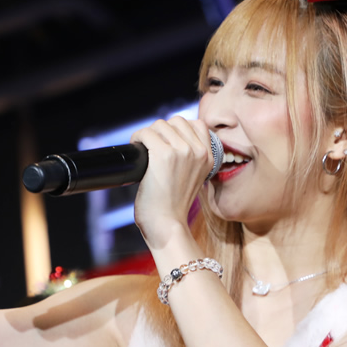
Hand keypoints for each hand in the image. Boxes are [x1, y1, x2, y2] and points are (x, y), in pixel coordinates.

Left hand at [130, 116, 213, 247]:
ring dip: (148, 135)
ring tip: (144, 149)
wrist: (167, 225)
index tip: (167, 142)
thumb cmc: (173, 206)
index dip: (178, 129)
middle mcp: (199, 152)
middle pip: (176, 121)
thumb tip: (171, 137)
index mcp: (210, 157)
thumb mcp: (193, 178)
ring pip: (160, 125)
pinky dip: (137, 138)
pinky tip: (136, 149)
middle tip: (152, 147)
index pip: (197, 124)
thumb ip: (190, 158)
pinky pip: (146, 133)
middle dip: (161, 131)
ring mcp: (183, 151)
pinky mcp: (164, 154)